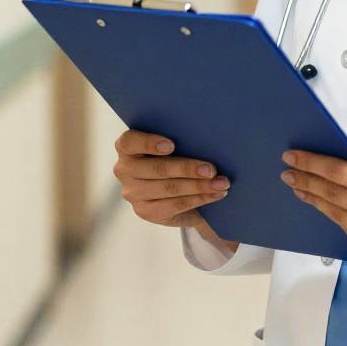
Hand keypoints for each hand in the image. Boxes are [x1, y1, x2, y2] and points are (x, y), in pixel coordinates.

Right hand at [113, 129, 238, 250]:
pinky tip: (215, 194)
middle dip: (188, 169)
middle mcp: (125, 170)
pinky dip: (199, 198)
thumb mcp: (173, 143)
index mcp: (127, 147)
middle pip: (157, 169)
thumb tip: (208, 135)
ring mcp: (133, 193)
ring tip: (221, 183)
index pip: (129, 141)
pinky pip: (175, 205)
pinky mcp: (146, 211)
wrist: (171, 186)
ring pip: (169, 189)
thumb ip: (180, 137)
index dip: (149, 143)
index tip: (171, 145)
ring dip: (199, 186)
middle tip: (212, 169)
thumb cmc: (175, 153)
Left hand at [281, 133, 346, 268]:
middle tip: (288, 171)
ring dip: (314, 199)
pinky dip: (333, 216)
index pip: (340, 172)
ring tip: (299, 188)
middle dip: (306, 180)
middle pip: (332, 193)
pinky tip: (323, 205)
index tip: (295, 157)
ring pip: (335, 214)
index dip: (313, 163)